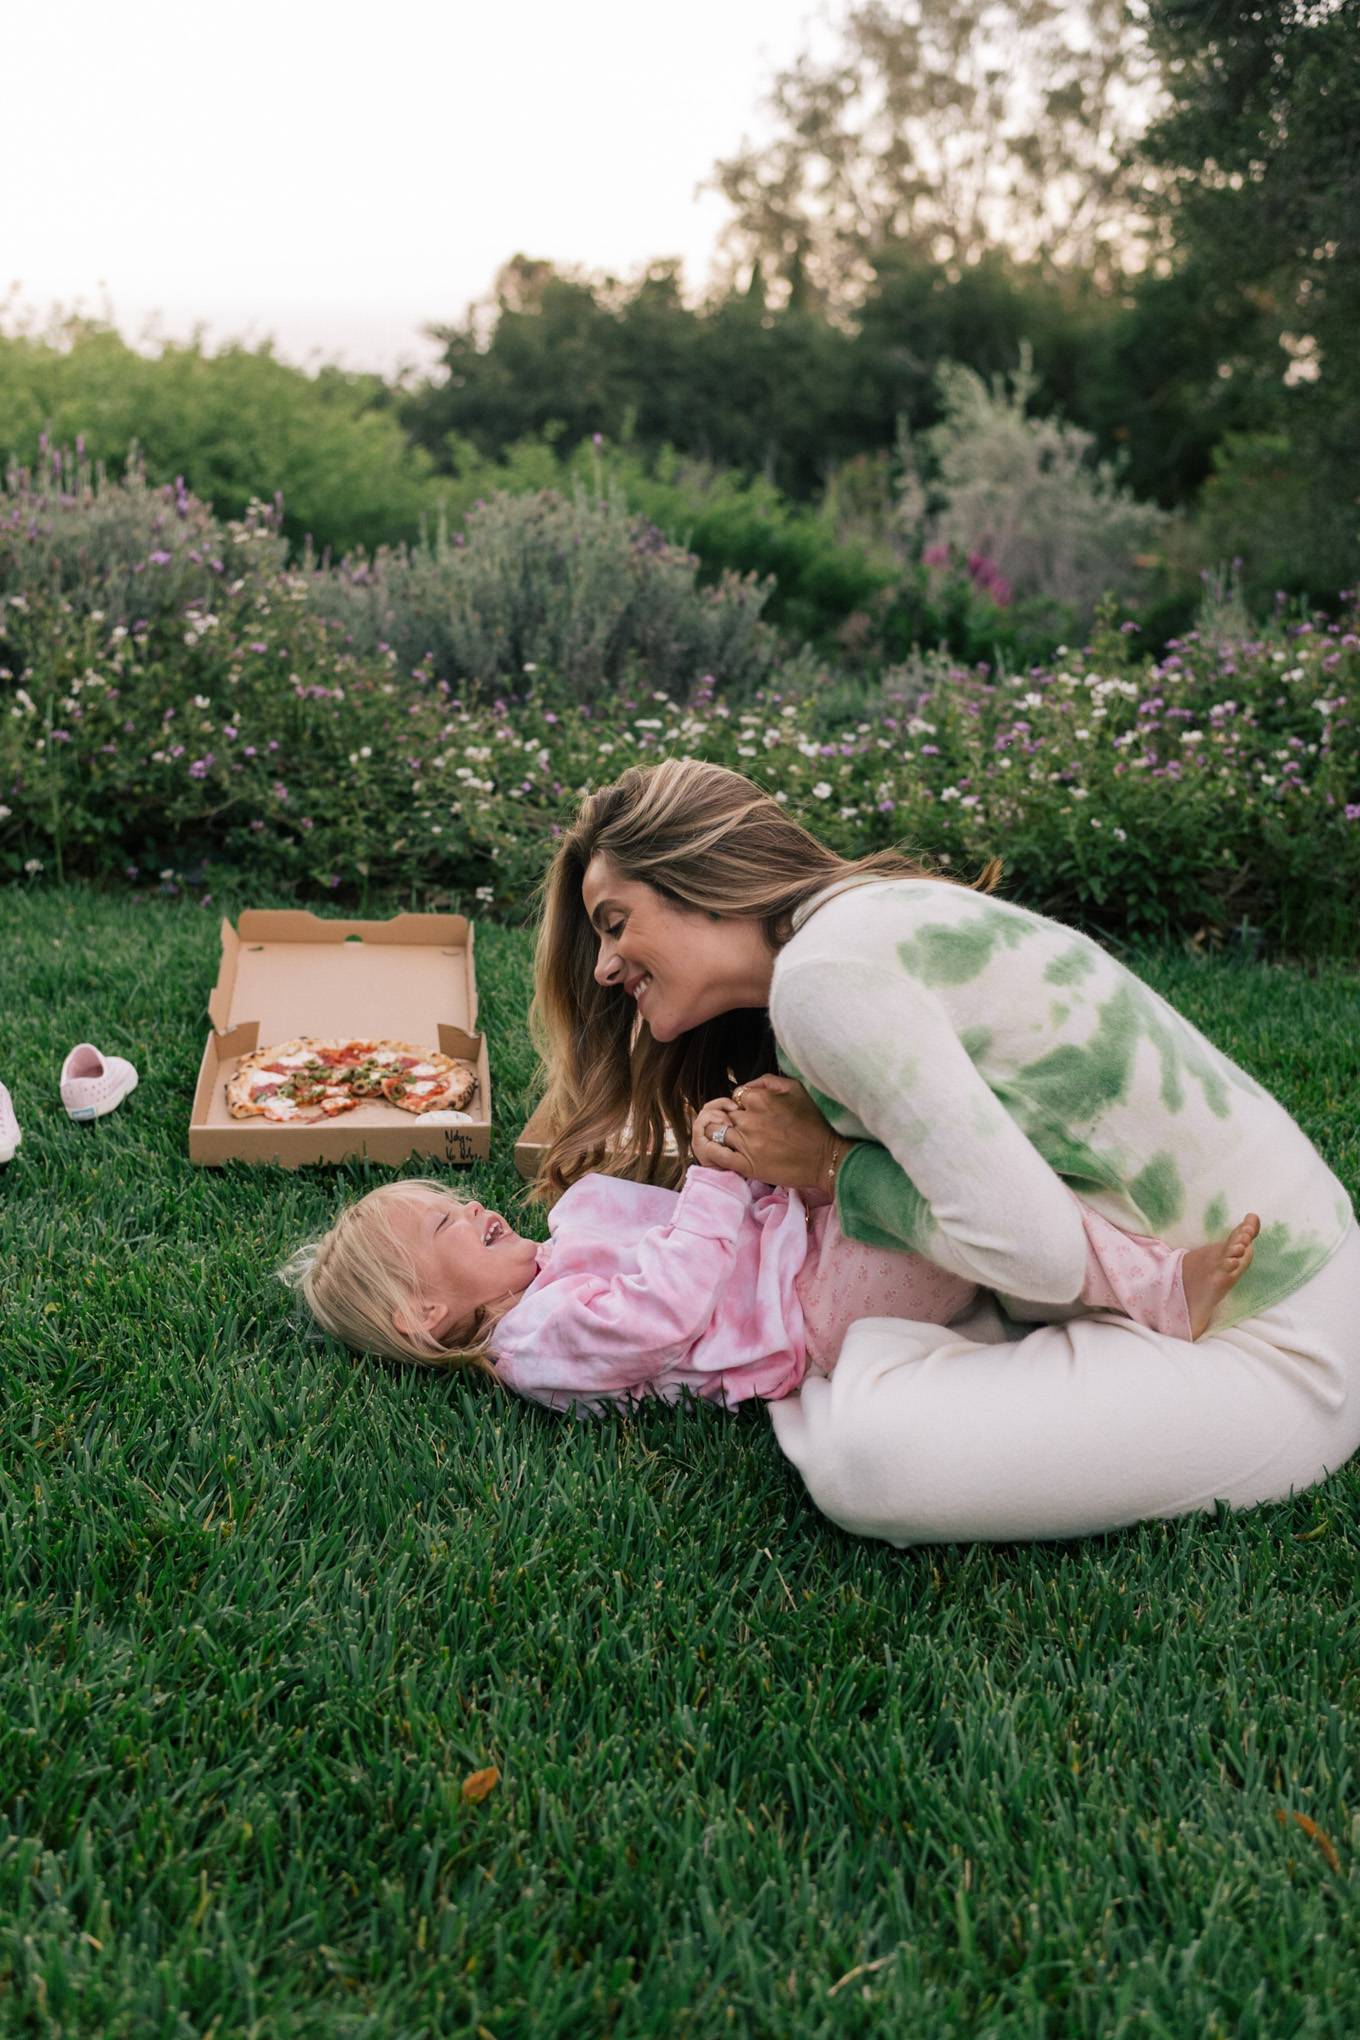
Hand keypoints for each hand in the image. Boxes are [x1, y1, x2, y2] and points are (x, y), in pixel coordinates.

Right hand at [691, 1096, 747, 1174]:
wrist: (732, 1177)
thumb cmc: (745, 1158)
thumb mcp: (748, 1136)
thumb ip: (747, 1121)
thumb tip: (749, 1106)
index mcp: (719, 1124)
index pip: (719, 1104)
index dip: (727, 1101)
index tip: (740, 1104)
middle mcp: (708, 1127)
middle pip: (711, 1105)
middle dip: (724, 1104)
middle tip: (736, 1109)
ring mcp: (701, 1133)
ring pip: (705, 1111)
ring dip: (718, 1113)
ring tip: (730, 1123)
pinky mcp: (697, 1141)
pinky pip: (699, 1123)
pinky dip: (710, 1120)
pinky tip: (722, 1126)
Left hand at [717, 1076, 847, 1191]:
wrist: (825, 1157)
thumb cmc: (813, 1122)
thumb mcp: (796, 1089)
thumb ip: (767, 1081)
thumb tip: (747, 1086)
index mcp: (759, 1099)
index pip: (736, 1097)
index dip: (743, 1105)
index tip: (755, 1114)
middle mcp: (749, 1119)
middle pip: (725, 1114)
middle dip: (733, 1119)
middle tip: (749, 1128)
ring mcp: (746, 1143)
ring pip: (716, 1132)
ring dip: (722, 1133)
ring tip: (737, 1139)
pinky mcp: (746, 1165)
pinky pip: (716, 1154)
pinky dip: (712, 1150)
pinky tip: (721, 1149)